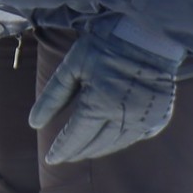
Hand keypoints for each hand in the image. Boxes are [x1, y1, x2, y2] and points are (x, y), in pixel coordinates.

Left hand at [28, 29, 180, 163]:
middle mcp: (124, 116)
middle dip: (77, 151)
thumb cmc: (106, 45)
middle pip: (95, 145)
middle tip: (65, 155)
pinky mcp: (159, 117)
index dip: (62, 149)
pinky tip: (110, 140)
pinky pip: (135, 137)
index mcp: (100, 102)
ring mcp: (144, 119)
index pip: (76, 136)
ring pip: (115, 144)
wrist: (149, 33)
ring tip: (83, 150)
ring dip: (97, 150)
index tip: (50, 158)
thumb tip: (34, 124)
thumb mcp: (73, 65)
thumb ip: (53, 96)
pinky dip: (119, 141)